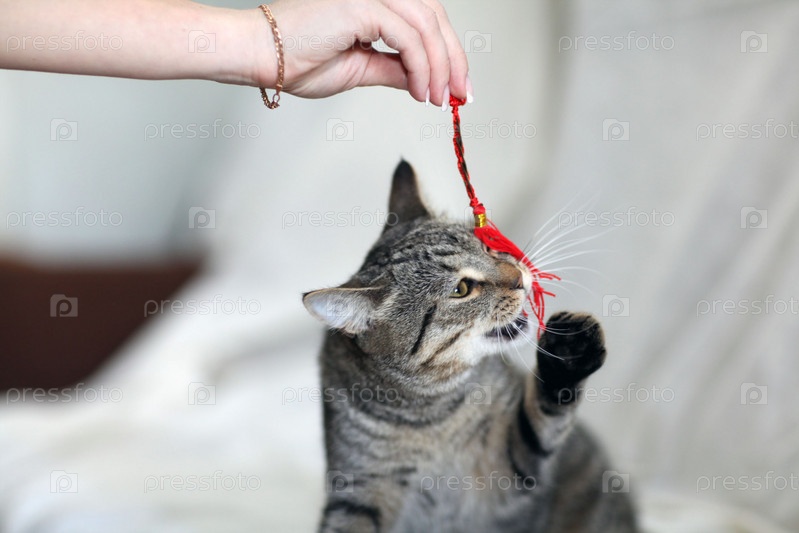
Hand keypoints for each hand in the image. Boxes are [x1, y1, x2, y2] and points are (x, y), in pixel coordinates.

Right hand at [258, 0, 470, 104]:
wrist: (262, 57)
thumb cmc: (297, 60)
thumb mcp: (362, 69)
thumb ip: (395, 69)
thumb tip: (426, 82)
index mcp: (376, 2)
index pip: (426, 19)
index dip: (449, 52)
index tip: (458, 86)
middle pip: (435, 17)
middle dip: (454, 59)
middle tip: (460, 94)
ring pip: (427, 25)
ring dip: (440, 67)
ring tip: (440, 98)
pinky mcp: (362, 4)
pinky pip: (408, 36)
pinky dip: (422, 66)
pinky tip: (423, 91)